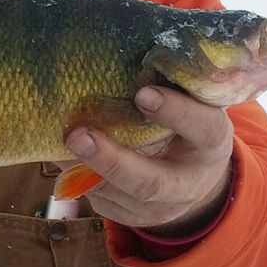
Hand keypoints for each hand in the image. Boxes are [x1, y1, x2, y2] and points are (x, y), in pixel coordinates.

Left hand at [65, 86, 233, 234]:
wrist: (195, 182)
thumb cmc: (188, 127)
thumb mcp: (196, 105)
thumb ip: (175, 86)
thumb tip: (140, 50)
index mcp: (211, 144)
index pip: (202, 129)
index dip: (176, 112)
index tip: (143, 93)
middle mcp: (186, 184)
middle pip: (148, 182)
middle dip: (110, 160)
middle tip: (77, 135)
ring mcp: (157, 209)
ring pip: (113, 194)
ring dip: (80, 167)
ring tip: (56, 139)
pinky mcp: (128, 217)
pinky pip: (98, 199)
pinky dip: (74, 175)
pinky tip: (59, 152)